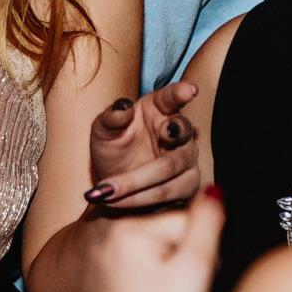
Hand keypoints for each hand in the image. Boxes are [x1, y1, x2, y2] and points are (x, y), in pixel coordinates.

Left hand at [83, 187, 224, 291]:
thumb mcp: (195, 271)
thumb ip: (208, 223)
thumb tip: (213, 189)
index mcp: (126, 228)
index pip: (186, 222)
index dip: (203, 252)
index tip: (194, 282)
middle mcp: (104, 237)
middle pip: (166, 234)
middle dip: (182, 260)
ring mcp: (96, 259)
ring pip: (152, 252)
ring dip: (167, 272)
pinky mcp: (96, 281)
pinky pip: (134, 269)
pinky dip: (148, 285)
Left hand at [87, 79, 198, 207]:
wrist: (112, 185)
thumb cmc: (111, 149)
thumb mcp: (102, 131)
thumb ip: (112, 118)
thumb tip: (124, 107)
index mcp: (159, 108)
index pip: (172, 97)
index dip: (181, 92)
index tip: (189, 90)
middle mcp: (179, 131)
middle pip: (181, 134)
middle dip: (168, 139)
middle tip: (158, 137)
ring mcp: (187, 159)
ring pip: (173, 169)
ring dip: (139, 181)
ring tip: (108, 191)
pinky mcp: (187, 185)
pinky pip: (170, 193)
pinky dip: (142, 198)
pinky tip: (119, 202)